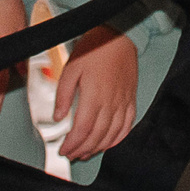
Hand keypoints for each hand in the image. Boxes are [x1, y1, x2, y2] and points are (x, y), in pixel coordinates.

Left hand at [53, 26, 139, 160]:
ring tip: (86, 153)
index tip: (63, 150)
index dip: (73, 144)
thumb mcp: (70, 69)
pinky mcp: (131, 99)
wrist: (119, 36)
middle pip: (97, 136)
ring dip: (99, 147)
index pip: (83, 129)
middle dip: (83, 149)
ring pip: (113, 134)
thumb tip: (58, 117)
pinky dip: (118, 138)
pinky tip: (110, 143)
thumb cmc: (94, 49)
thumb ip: (63, 95)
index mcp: (94, 96)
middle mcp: (111, 102)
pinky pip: (127, 125)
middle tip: (71, 155)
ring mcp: (123, 102)